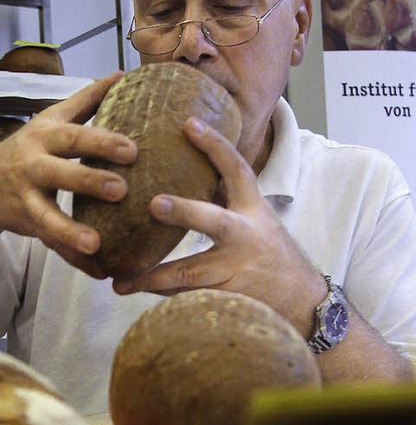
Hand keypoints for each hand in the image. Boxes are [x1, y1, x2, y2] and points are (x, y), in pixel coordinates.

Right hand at [0, 72, 137, 275]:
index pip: (74, 135)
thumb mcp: (51, 120)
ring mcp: (25, 197)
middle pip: (59, 171)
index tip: (133, 148)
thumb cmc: (29, 148)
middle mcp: (32, 164)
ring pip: (46, 216)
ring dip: (70, 230)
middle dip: (89, 180)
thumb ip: (87, 100)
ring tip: (96, 243)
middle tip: (122, 189)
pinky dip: (72, 258)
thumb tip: (122, 74)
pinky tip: (97, 269)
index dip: (102, 141)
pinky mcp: (26, 224)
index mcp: (45, 136)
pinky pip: (50, 243)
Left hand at [112, 116, 325, 335]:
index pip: (237, 170)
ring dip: (153, 276)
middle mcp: (245, 237)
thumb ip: (224, 197)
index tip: (189, 123)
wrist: (304, 301)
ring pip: (190, 272)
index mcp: (253, 210)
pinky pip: (188, 297)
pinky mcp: (229, 299)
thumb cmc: (270, 254)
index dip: (216, 145)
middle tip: (154, 204)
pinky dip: (161, 295)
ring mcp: (237, 270)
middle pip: (214, 221)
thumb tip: (184, 165)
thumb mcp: (256, 219)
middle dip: (184, 211)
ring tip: (120, 280)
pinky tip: (134, 293)